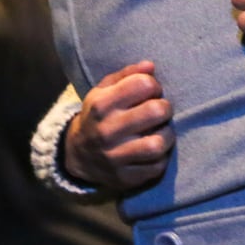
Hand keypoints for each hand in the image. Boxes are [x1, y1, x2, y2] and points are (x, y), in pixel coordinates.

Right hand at [65, 61, 174, 191]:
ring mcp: (115, 157)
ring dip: (167, 135)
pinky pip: (157, 167)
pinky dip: (161, 158)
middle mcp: (106, 131)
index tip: (151, 92)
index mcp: (101, 105)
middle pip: (156, 111)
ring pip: (158, 144)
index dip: (153, 85)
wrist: (77, 155)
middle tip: (161, 111)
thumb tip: (150, 66)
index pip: (143, 84)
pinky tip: (154, 150)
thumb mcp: (103, 91)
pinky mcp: (125, 178)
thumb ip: (127, 75)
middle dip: (165, 108)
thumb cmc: (99, 115)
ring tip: (161, 131)